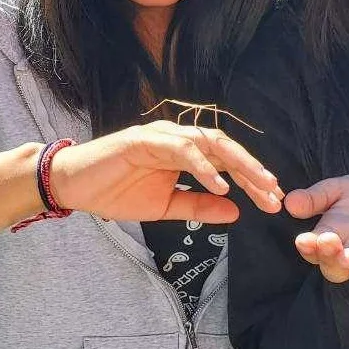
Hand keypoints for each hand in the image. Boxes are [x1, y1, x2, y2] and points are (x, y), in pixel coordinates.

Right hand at [52, 121, 283, 223]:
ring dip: (237, 165)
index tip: (273, 200)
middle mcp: (178, 139)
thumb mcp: (166, 207)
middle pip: (226, 149)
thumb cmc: (115, 192)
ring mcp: (162, 136)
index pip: (227, 163)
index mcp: (185, 153)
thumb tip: (236, 212)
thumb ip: (199, 206)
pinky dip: (203, 166)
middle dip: (253, 170)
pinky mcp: (144, 139)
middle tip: (275, 193)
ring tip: (258, 186)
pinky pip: (182, 150)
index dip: (252, 179)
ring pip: (210, 143)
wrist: (73, 187)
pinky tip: (220, 185)